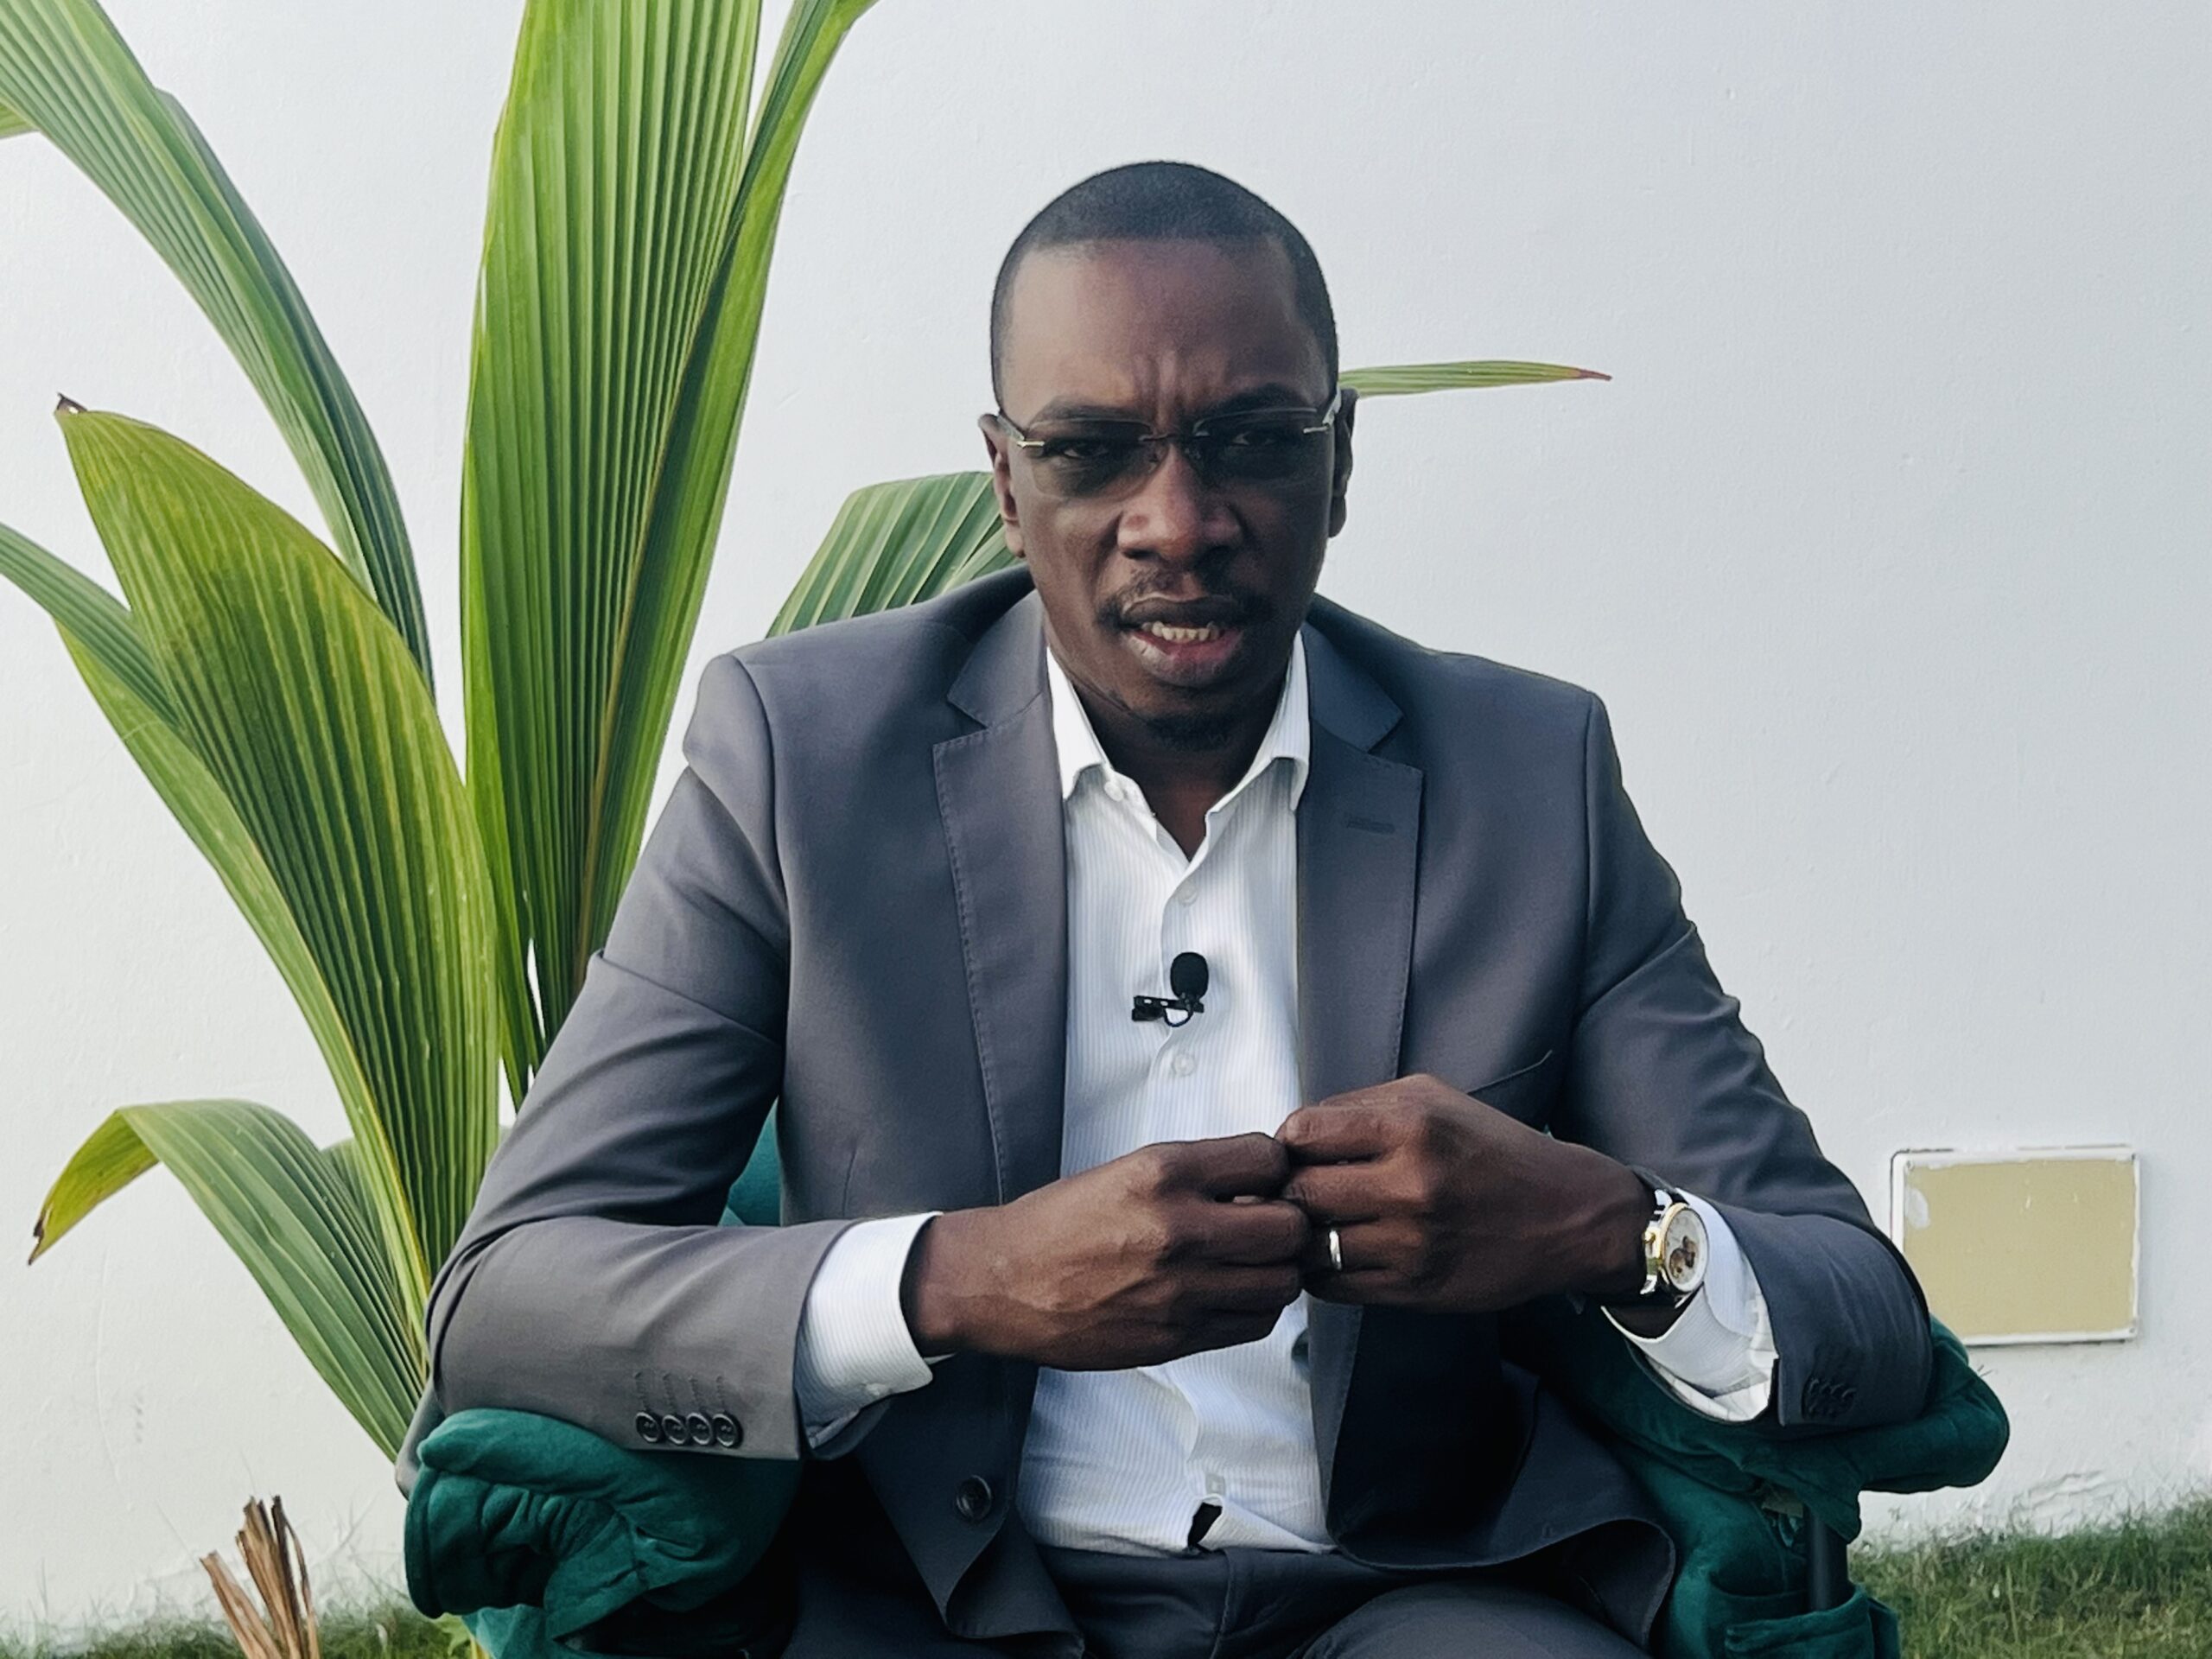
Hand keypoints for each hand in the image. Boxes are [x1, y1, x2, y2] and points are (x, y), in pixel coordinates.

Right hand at [900, 1133, 1310, 1369]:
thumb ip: (1197, 1174)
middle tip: (1269, 1221)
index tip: (1266, 1178)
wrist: (1002, 1282)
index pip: (1268, 1160)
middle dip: (1287, 1221)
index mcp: (1162, 1174)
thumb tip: (1260, 1178)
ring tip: (1251, 1260)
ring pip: (1282, 1280)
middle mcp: (1178, 1229)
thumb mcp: (1127, 1170)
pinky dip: (1256, 1305)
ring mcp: (1182, 1288)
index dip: (1274, 1168)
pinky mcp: (1178, 1335)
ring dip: (1276, 1268)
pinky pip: (1255, 1322)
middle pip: (1290, 1226)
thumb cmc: (1057, 1225)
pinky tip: (1232, 1291)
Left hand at [1275, 1074, 1649, 1313]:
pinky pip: (1335, 1286)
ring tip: (1316, 1225)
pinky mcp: (1416, 1289)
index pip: (1303, 1133)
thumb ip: (1361, 1106)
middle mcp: (1410, 1184)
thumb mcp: (1434, 1100)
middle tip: (1297, 1194)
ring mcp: (1412, 1243)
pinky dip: (1323, 1272)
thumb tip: (1295, 1132)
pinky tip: (1338, 1254)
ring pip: (1312, 1246)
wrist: (1569, 1216)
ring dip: (1303, 1237)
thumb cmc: (1494, 1150)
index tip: (1296, 1153)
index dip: (1288, 1144)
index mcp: (1411, 1126)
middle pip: (1300, 1193)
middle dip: (1289, 1192)